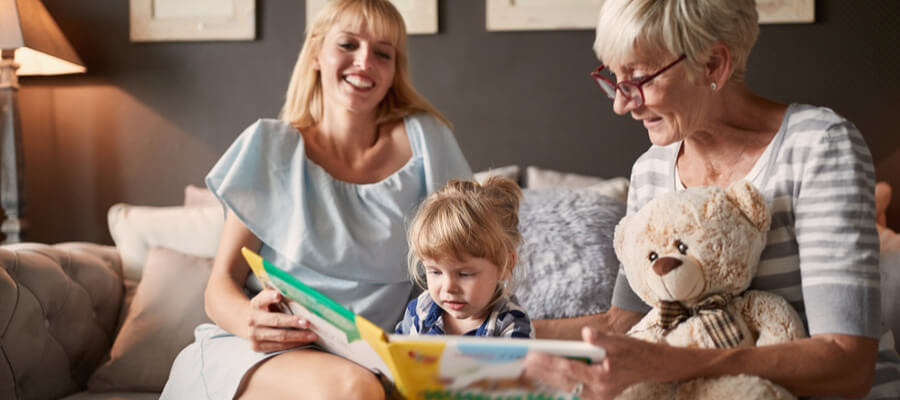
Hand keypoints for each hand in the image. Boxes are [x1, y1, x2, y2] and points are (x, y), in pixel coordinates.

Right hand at [246, 288, 317, 352]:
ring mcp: (254, 335)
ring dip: (298, 336)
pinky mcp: (257, 346)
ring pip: (279, 336)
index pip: (262, 299)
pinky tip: (303, 342)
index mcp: (256, 304)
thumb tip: (299, 295)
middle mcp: (253, 319)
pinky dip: (293, 344)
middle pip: (275, 321)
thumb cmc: (267, 309)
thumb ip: (279, 296)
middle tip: (307, 323)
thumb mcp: (269, 299)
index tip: (279, 295)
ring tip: (312, 335)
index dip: (270, 297)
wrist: (249, 323)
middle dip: (292, 322)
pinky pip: (279, 347)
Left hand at [522, 327, 653, 399]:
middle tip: (522, 362)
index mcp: (603, 378)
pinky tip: (541, 377)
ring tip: (526, 369)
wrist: (650, 366)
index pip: (569, 369)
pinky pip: (571, 392)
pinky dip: (555, 384)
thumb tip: (587, 333)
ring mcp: (596, 398)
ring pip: (564, 388)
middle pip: (563, 381)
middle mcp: (598, 392)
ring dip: (544, 379)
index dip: (548, 362)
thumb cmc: (633, 351)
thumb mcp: (619, 341)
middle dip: (541, 372)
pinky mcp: (595, 398)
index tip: (531, 355)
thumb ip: (601, 339)